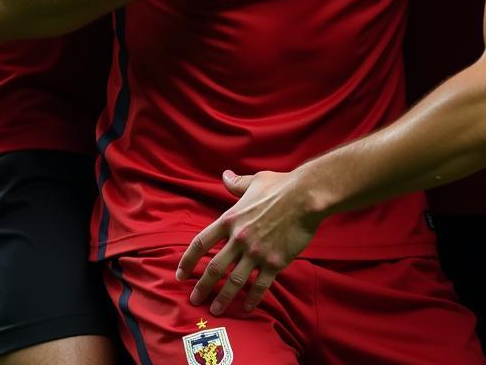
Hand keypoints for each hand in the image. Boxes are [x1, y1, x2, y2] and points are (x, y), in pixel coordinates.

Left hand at [176, 169, 320, 313]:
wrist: (305, 197)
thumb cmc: (280, 186)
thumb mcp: (255, 181)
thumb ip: (237, 184)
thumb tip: (225, 175)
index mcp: (230, 219)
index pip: (201, 243)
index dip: (188, 260)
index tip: (180, 274)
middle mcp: (239, 238)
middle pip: (214, 268)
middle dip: (202, 287)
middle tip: (194, 300)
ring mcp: (256, 252)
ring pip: (234, 281)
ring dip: (222, 298)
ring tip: (215, 310)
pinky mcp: (274, 262)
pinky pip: (260, 286)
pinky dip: (252, 299)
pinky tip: (246, 308)